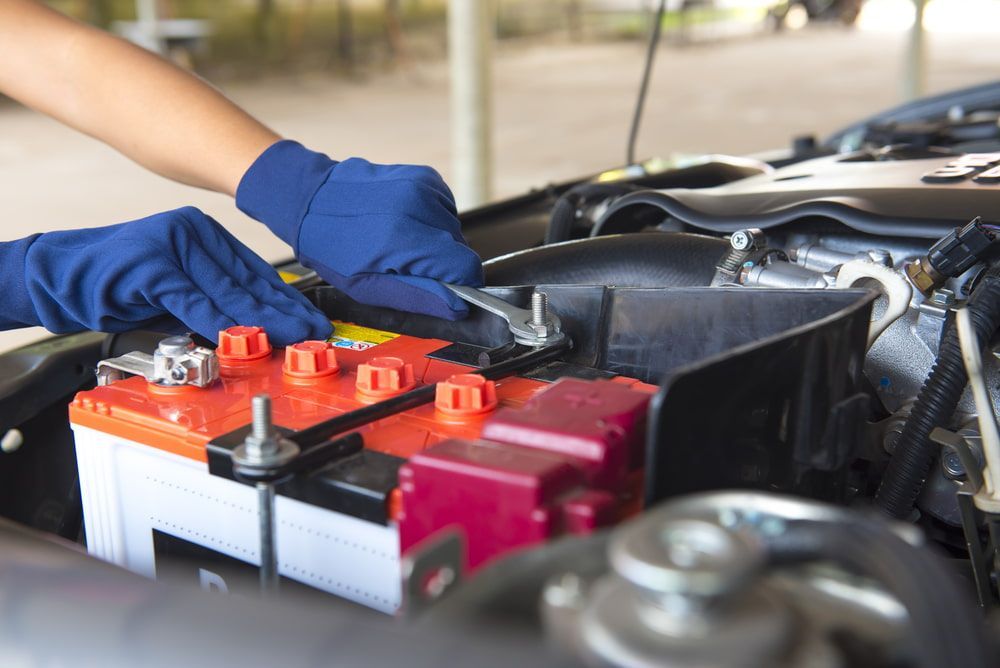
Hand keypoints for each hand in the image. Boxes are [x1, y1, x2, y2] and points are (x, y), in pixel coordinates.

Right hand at [5, 207, 331, 343]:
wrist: (61, 275)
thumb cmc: (121, 283)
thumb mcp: (181, 286)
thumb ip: (217, 295)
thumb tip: (261, 321)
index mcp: (204, 232)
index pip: (255, 270)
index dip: (285, 299)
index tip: (310, 319)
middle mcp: (192, 230)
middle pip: (248, 280)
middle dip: (284, 312)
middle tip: (312, 332)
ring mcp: (171, 244)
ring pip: (226, 291)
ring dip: (260, 321)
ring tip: (288, 337)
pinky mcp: (150, 266)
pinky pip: (191, 300)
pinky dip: (215, 322)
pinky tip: (237, 336)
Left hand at [236, 141, 482, 319]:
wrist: (313, 200)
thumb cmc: (334, 248)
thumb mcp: (369, 287)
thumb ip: (418, 296)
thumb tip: (459, 306)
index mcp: (402, 238)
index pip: (466, 266)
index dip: (460, 283)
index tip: (443, 288)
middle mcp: (417, 206)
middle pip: (461, 248)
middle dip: (442, 262)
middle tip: (405, 263)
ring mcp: (422, 186)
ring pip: (455, 228)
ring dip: (437, 241)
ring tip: (401, 241)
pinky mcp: (424, 176)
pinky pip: (446, 208)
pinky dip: (434, 220)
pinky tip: (406, 223)